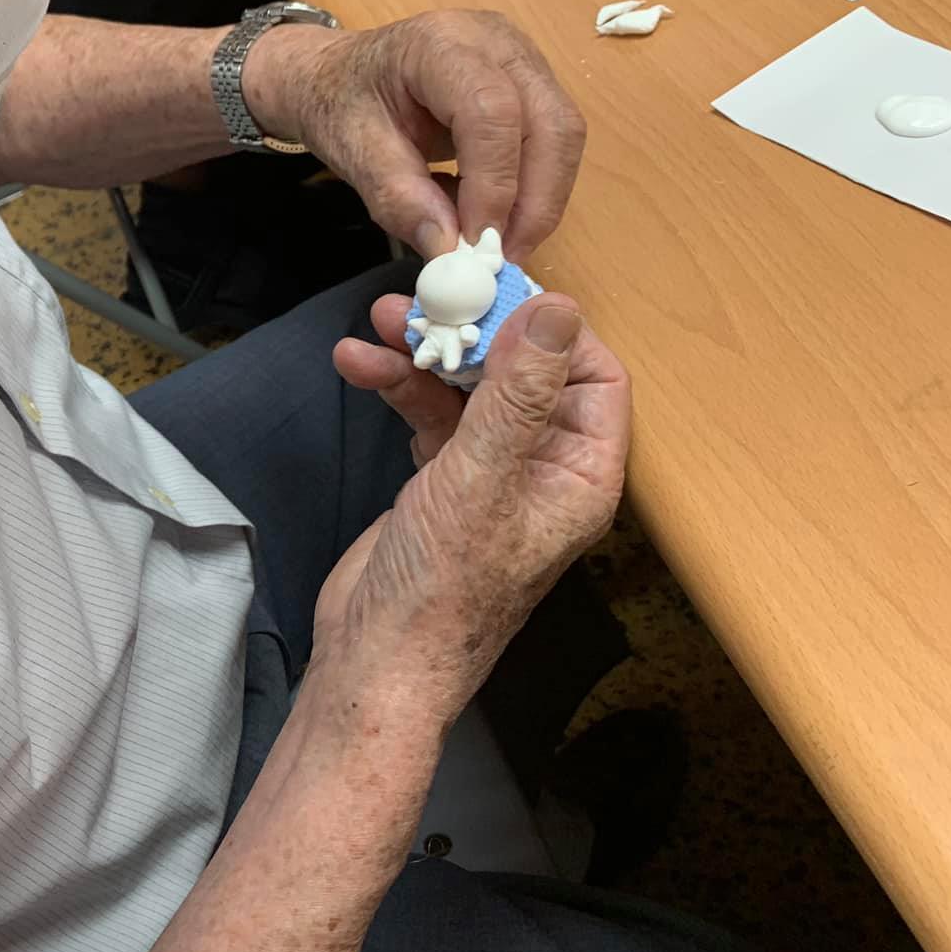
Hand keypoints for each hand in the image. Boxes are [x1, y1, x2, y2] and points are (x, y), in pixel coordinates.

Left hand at [243, 11, 584, 259]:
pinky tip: (491, 213)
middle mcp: (496, 41)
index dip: (494, 184)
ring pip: (563, 136)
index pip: (492, 112)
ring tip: (496, 245)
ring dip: (539, 201)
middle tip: (503, 260)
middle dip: (535, 202)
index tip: (477, 244)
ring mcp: (523, 58)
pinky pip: (553, 142)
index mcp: (440, 44)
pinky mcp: (532, 83)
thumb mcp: (350, 151)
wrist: (339, 75)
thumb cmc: (340, 103)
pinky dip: (532, 188)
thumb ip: (397, 198)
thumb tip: (449, 248)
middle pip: (551, 123)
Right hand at [314, 294, 629, 725]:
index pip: (594, 377)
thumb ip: (519, 393)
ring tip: (379, 323)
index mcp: (580, 475)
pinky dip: (394, 386)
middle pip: (524, 372)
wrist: (374, 660)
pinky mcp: (441, 481)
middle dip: (473, 331)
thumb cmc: (443, 590)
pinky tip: (357, 366)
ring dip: (423, 353)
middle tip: (427, 295)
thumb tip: (559, 309)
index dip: (552, 330)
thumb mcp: (482, 477)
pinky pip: (427, 413)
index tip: (498, 291)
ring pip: (468, 388)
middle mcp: (542, 469)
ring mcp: (490, 475)